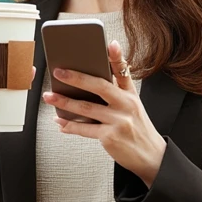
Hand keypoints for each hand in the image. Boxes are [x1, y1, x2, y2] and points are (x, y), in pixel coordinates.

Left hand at [42, 40, 167, 186]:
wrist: (151, 157)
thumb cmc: (137, 129)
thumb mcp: (133, 107)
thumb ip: (116, 93)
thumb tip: (88, 84)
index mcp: (131, 95)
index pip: (123, 71)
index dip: (117, 56)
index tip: (110, 44)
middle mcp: (126, 105)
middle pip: (99, 86)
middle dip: (76, 78)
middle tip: (58, 72)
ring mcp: (119, 121)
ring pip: (86, 108)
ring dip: (64, 102)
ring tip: (49, 97)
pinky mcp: (111, 137)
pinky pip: (85, 129)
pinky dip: (70, 126)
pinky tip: (60, 122)